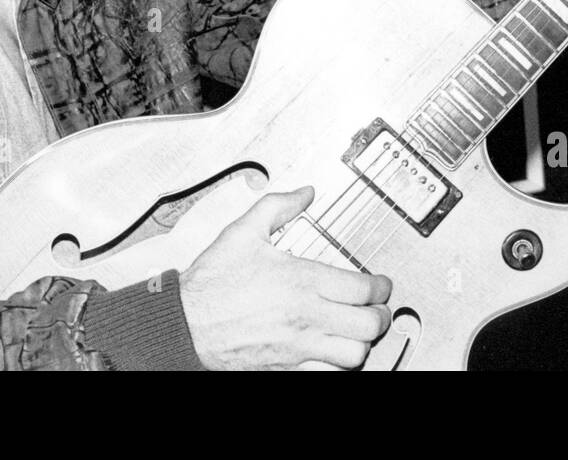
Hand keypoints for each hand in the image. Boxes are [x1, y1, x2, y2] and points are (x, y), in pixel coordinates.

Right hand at [178, 185, 392, 369]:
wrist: (186, 323)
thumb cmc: (212, 283)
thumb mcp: (243, 231)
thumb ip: (278, 206)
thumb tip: (304, 194)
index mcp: (300, 280)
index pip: (362, 288)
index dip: (380, 286)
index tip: (381, 284)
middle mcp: (306, 315)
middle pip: (368, 323)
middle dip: (381, 315)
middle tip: (380, 308)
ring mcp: (299, 346)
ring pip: (355, 353)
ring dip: (364, 341)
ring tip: (361, 331)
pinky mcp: (287, 368)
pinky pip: (329, 373)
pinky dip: (340, 364)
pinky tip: (335, 351)